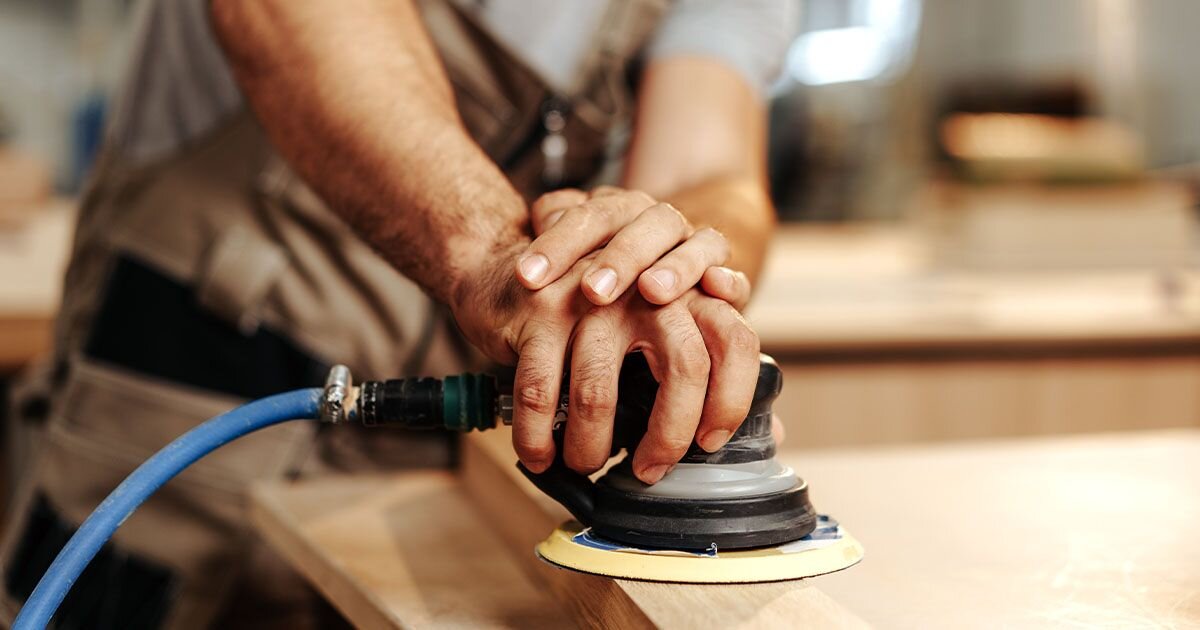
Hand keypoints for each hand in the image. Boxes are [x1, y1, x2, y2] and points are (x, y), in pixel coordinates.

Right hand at [453, 249, 760, 483]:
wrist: (523, 261)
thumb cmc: (606, 310)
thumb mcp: (666, 324)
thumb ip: (715, 367)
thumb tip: (773, 432)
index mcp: (693, 291)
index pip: (736, 341)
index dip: (730, 400)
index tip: (708, 443)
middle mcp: (650, 286)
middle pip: (683, 368)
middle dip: (667, 434)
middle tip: (649, 470)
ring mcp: (592, 295)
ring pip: (600, 390)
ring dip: (591, 444)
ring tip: (585, 465)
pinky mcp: (541, 308)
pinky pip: (541, 389)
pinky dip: (538, 435)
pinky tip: (540, 455)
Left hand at [514, 187, 752, 309]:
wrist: (672, 252)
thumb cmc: (604, 262)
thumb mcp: (575, 248)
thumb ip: (552, 238)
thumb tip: (525, 256)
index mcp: (615, 210)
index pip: (585, 216)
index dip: (556, 244)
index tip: (527, 277)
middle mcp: (657, 222)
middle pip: (641, 226)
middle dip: (618, 258)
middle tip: (592, 291)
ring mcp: (695, 246)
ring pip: (692, 244)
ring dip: (675, 267)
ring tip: (653, 291)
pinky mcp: (725, 278)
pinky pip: (733, 275)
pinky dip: (729, 280)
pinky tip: (717, 286)